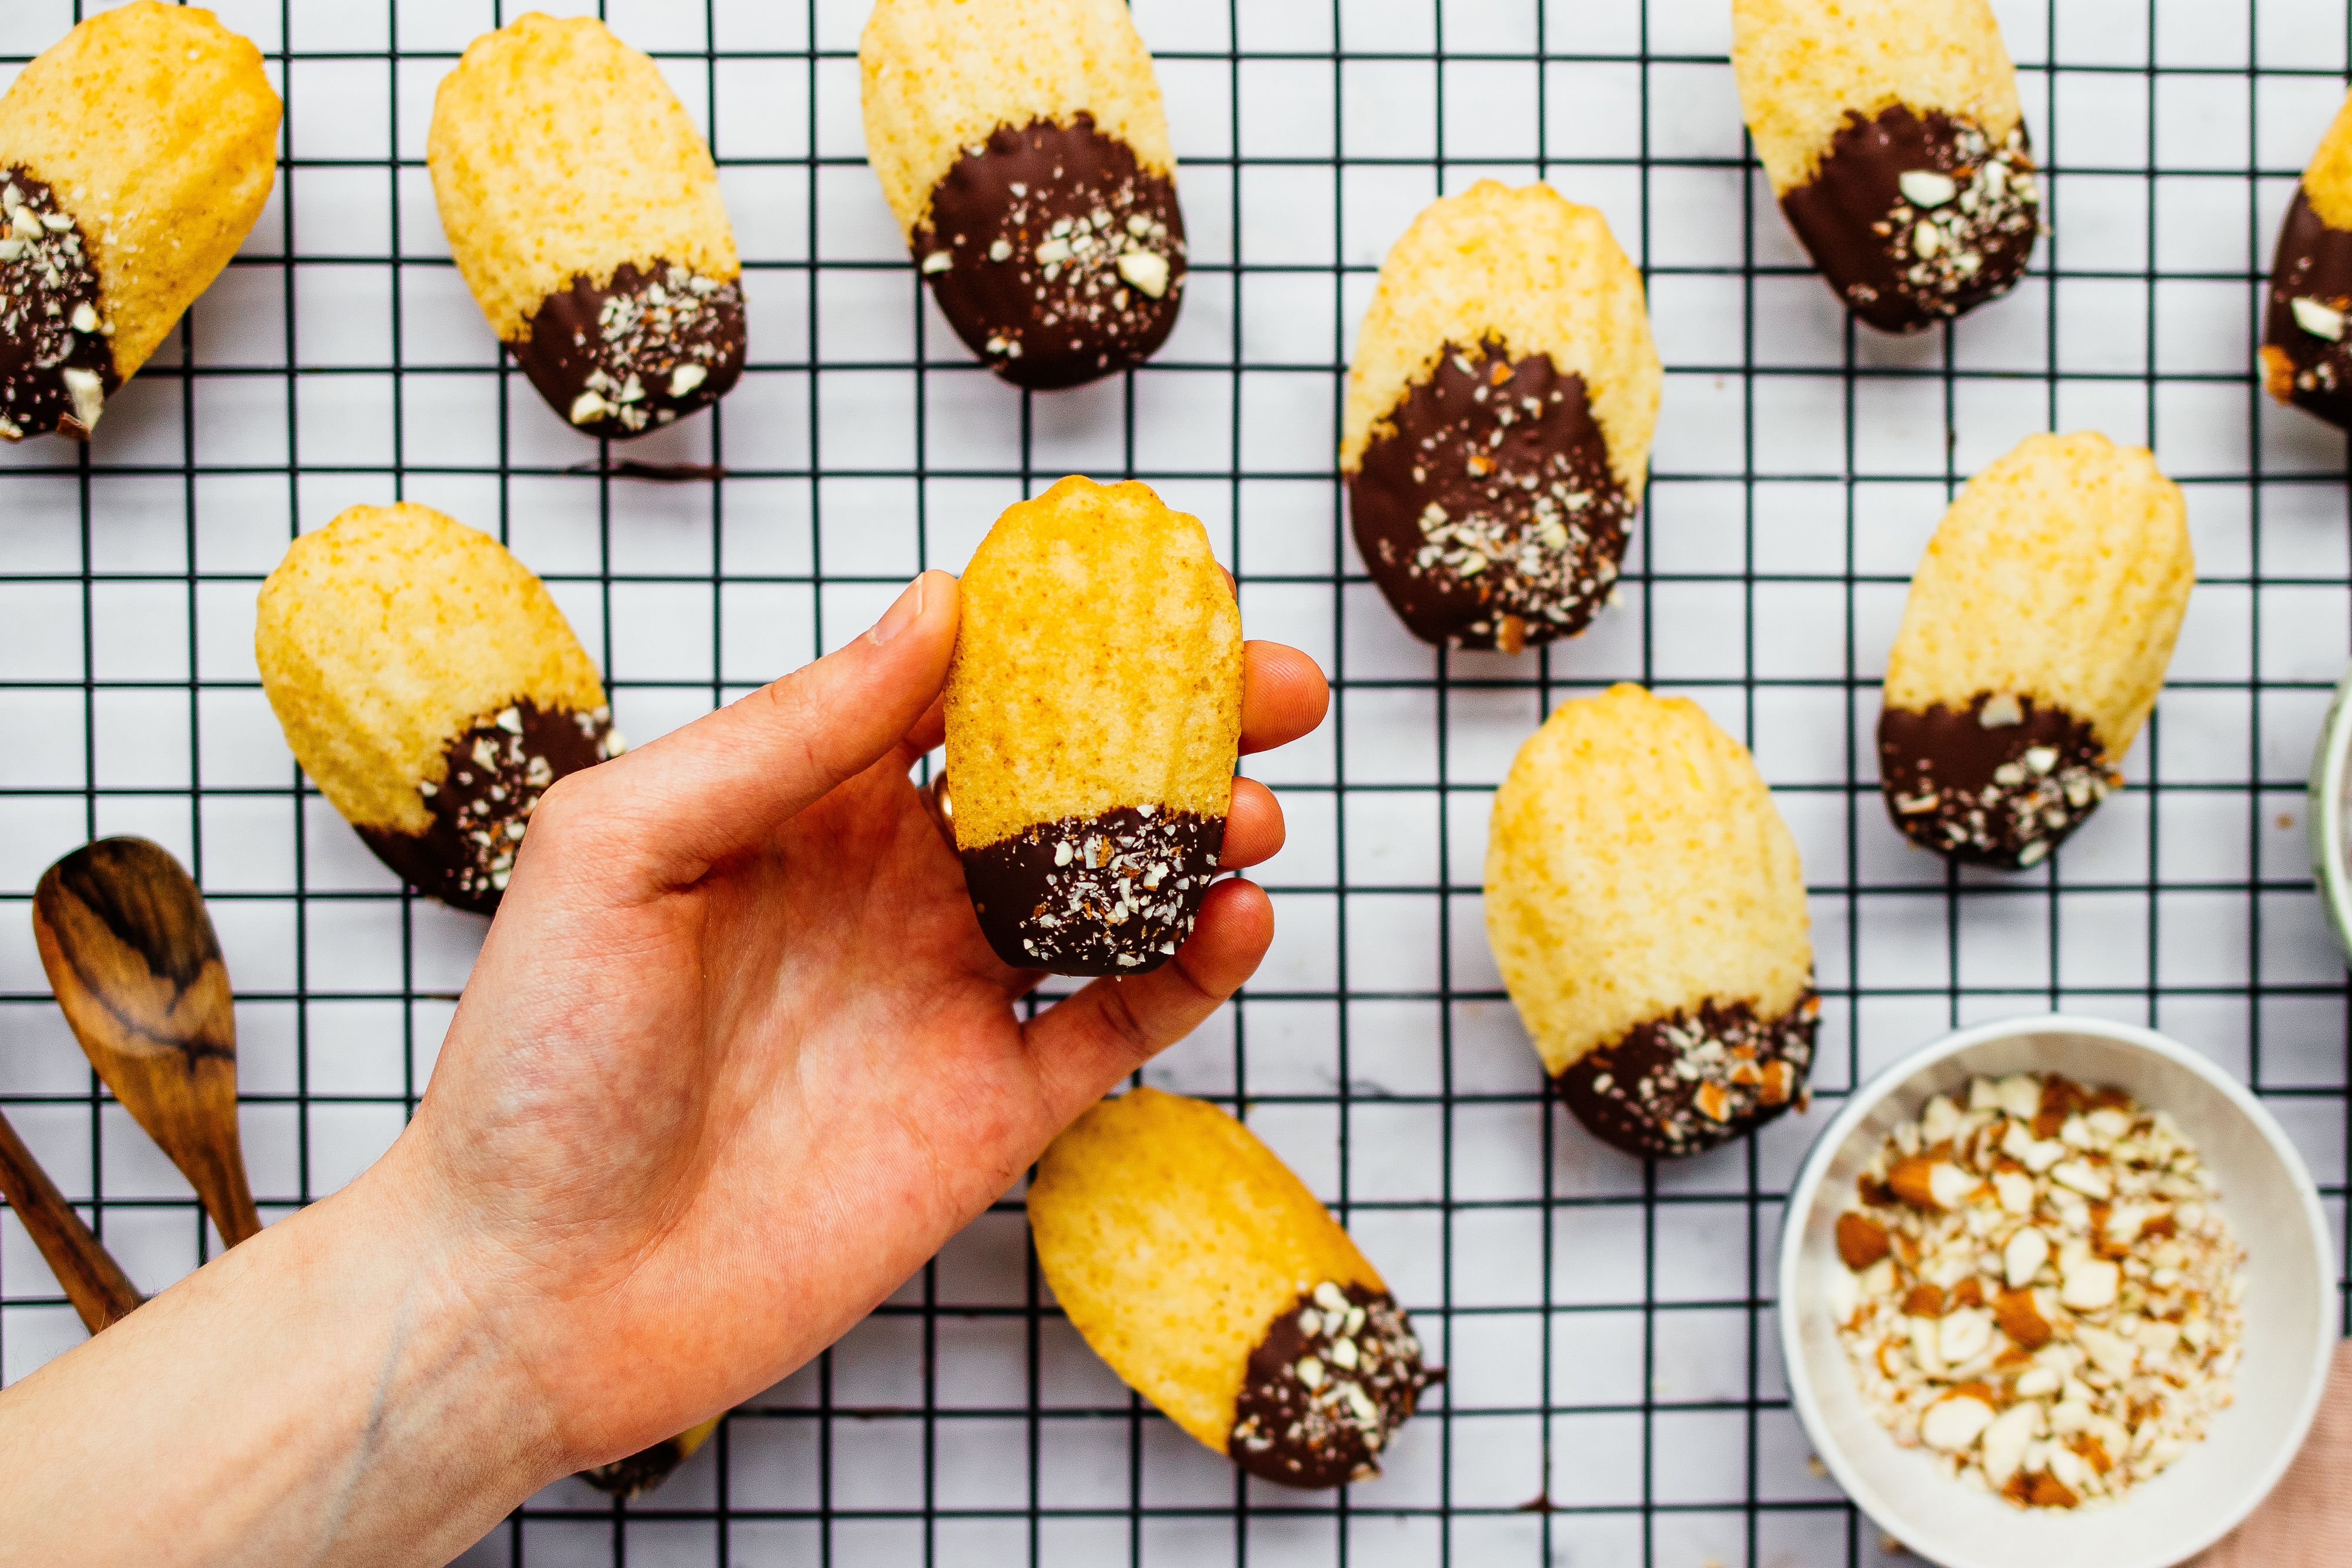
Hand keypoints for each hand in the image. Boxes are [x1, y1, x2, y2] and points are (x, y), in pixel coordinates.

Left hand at [388, 568, 1327, 1471]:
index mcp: (808, 804)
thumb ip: (788, 732)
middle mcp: (895, 886)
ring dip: (1200, 841)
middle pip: (1069, 778)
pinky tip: (1236, 920)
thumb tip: (937, 605)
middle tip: (1280, 688)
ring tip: (1258, 811)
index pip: (964, 684)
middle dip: (1181, 725)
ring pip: (1115, 891)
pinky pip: (1119, 1021)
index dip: (1067, 632)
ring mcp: (950, 996)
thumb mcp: (625, 848)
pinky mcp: (991, 1109)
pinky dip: (1193, 972)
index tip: (1162, 588)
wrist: (532, 1292)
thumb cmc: (536, 1061)